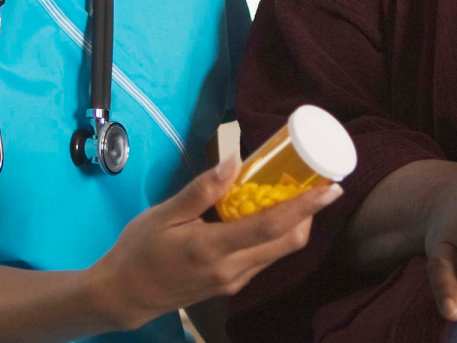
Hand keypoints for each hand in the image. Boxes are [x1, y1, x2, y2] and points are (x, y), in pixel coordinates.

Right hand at [94, 154, 341, 329]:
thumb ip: (202, 190)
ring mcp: (234, 282)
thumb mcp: (163, 214)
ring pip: (279, 252)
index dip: (306, 207)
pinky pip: (263, 259)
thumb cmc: (139, 251)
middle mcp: (231, 270)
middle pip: (288, 242)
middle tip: (315, 183)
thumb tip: (234, 161)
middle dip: (309, 213)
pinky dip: (273, 236)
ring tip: (292, 193)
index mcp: (213, 248)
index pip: (272, 226)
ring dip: (293, 225)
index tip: (332, 189)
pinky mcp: (231, 286)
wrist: (123, 296)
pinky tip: (264, 215)